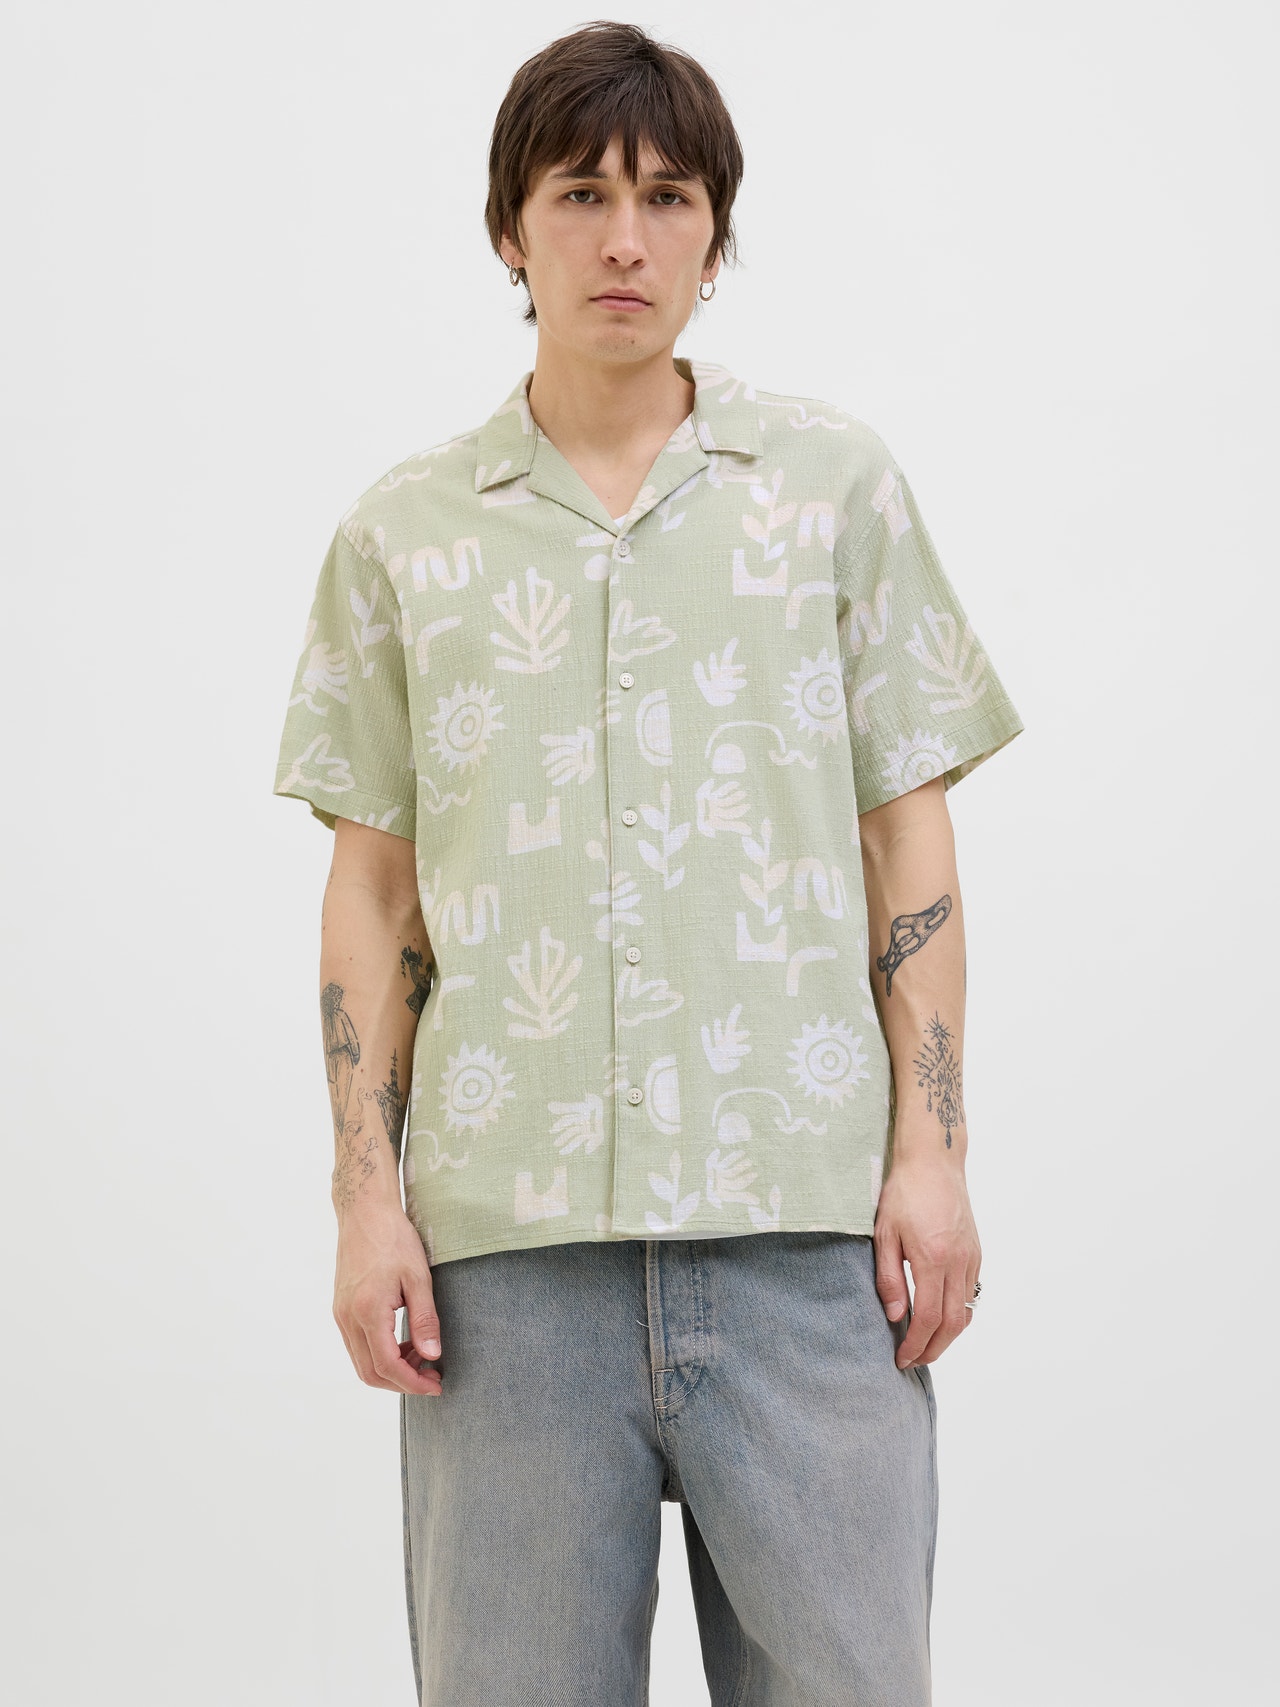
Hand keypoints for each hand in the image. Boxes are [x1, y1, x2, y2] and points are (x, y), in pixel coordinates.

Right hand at [333, 1204, 443, 1394]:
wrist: (364, 1212)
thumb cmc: (394, 1238)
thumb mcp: (418, 1278)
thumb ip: (425, 1320)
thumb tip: (433, 1356)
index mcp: (368, 1311)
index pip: (387, 1366)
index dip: (412, 1383)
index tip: (437, 1385)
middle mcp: (348, 1318)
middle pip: (370, 1373)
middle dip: (402, 1382)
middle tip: (432, 1375)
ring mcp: (341, 1315)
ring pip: (361, 1362)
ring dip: (391, 1369)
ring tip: (422, 1354)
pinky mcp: (341, 1309)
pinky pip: (357, 1346)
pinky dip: (380, 1353)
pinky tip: (403, 1340)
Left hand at [872, 1150, 980, 1368]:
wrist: (934, 1162)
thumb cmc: (904, 1192)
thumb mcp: (884, 1233)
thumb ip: (889, 1277)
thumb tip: (895, 1316)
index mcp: (933, 1258)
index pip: (927, 1317)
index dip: (916, 1344)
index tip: (902, 1359)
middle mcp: (958, 1262)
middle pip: (952, 1323)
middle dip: (933, 1349)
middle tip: (914, 1362)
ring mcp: (971, 1258)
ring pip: (966, 1312)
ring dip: (948, 1336)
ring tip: (926, 1346)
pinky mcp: (977, 1252)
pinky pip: (972, 1294)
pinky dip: (959, 1314)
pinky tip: (942, 1318)